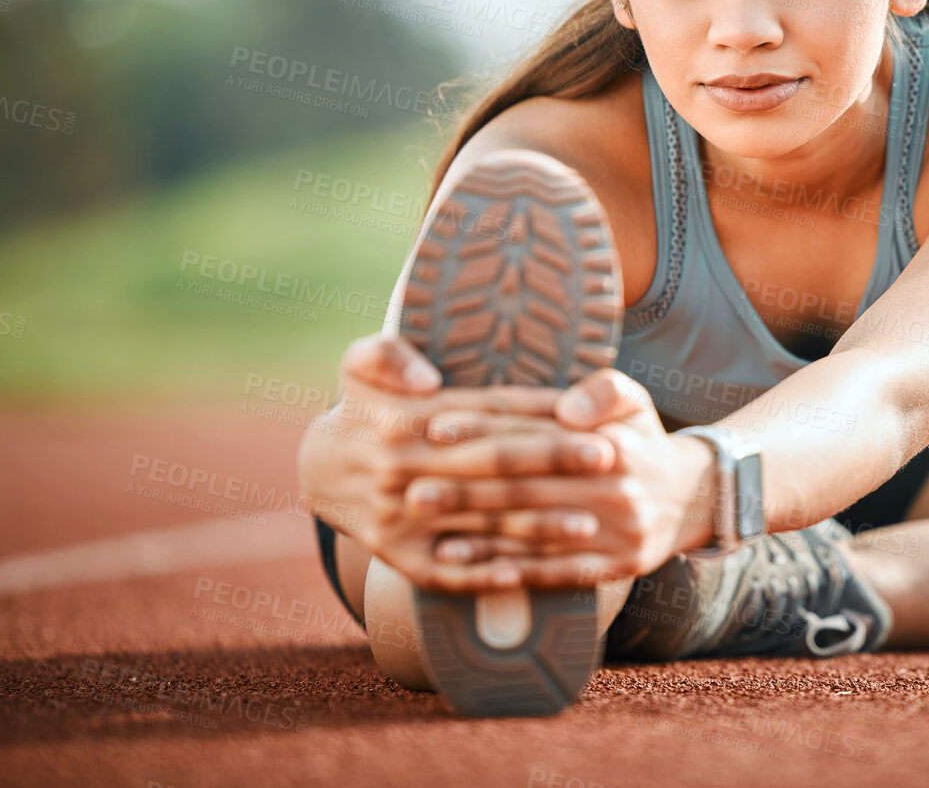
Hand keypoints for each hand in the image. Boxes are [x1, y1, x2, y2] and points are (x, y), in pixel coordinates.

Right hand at [295, 332, 620, 591]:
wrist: (318, 470)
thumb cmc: (360, 408)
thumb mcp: (360, 363)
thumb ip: (389, 354)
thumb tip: (427, 378)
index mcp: (408, 419)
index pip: (489, 416)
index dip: (542, 417)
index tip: (591, 422)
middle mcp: (407, 469)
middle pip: (494, 465)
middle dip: (555, 463)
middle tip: (610, 460)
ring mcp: (403, 519)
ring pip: (480, 523)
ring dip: (536, 527)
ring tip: (590, 525)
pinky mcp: (399, 557)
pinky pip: (448, 572)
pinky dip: (488, 575)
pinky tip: (532, 575)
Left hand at [405, 367, 715, 586]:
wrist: (691, 500)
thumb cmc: (640, 440)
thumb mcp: (634, 399)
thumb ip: (603, 390)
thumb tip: (569, 410)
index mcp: (612, 441)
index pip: (538, 432)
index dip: (485, 428)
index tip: (435, 427)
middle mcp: (614, 487)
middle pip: (528, 485)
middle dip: (465, 485)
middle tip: (410, 482)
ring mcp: (614, 531)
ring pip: (532, 531)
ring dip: (474, 529)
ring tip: (424, 522)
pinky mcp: (611, 566)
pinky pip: (552, 571)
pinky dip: (505, 570)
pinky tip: (462, 565)